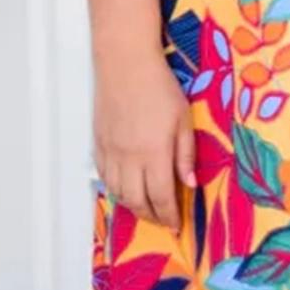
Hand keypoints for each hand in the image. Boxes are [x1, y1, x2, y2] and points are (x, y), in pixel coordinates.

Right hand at [93, 52, 196, 228]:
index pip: (161, 196)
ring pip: (118, 193)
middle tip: (163, 220)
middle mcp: (129, 158)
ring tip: (146, 208)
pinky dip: (116, 190)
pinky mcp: (99, 144)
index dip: (169, 215)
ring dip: (133, 206)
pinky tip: (126, 189)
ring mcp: (111, 152)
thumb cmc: (160, 88)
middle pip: (137, 201)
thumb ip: (185, 155)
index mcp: (153, 153)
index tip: (177, 225)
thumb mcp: (183, 120)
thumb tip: (190, 185)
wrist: (125, 64)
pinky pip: (104, 177)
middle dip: (151, 216)